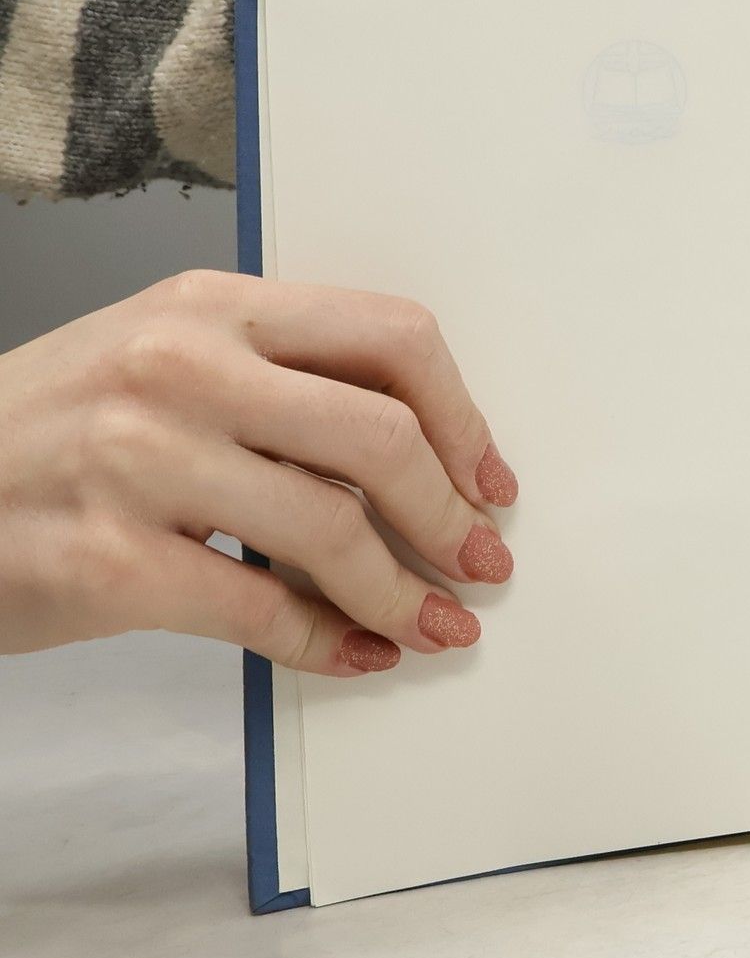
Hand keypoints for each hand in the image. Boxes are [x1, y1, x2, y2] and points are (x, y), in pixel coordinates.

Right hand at [0, 272, 518, 674]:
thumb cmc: (50, 426)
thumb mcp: (164, 357)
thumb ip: (282, 380)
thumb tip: (421, 456)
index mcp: (213, 304)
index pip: (390, 336)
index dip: (463, 416)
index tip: (490, 475)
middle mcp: (182, 368)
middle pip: (381, 436)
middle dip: (450, 512)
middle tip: (483, 557)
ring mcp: (139, 463)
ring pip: (332, 531)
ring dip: (404, 592)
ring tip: (437, 622)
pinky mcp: (105, 563)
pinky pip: (259, 610)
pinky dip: (326, 642)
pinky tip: (358, 652)